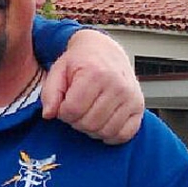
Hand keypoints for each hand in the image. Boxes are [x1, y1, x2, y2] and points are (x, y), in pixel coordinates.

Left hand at [41, 29, 143, 143]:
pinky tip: (101, 125)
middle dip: (75, 122)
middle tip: (75, 110)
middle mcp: (117, 85)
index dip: (62, 112)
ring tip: (87, 115)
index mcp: (95, 74)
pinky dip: (111, 135)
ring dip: (91, 129)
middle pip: (89, 123)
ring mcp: (131, 97)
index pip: (72, 110)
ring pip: (106, 131)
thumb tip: (48, 115)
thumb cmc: (80, 62)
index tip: (63, 105)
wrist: (104, 51)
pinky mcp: (139, 106)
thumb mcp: (58, 71)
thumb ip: (50, 93)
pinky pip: (125, 134)